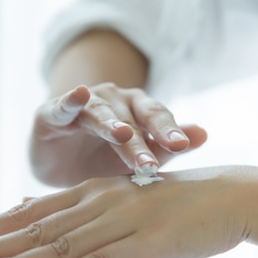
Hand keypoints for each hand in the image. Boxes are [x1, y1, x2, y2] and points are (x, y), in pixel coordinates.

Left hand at [0, 167, 248, 257]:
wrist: (234, 195)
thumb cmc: (181, 203)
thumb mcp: (128, 202)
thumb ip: (87, 211)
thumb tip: (48, 216)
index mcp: (96, 193)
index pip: (33, 212)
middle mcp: (102, 203)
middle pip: (36, 228)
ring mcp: (125, 222)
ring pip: (61, 245)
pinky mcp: (150, 244)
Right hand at [31, 83, 206, 185]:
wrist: (60, 163)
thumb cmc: (105, 160)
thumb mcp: (137, 158)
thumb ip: (167, 147)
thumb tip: (204, 134)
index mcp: (138, 111)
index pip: (157, 118)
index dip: (168, 131)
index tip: (181, 146)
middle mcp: (114, 101)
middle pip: (131, 120)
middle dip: (140, 143)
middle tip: (150, 163)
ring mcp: (84, 104)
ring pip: (101, 113)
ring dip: (111, 123)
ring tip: (122, 134)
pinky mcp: (53, 112)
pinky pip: (64, 105)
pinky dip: (71, 99)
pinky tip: (78, 94)